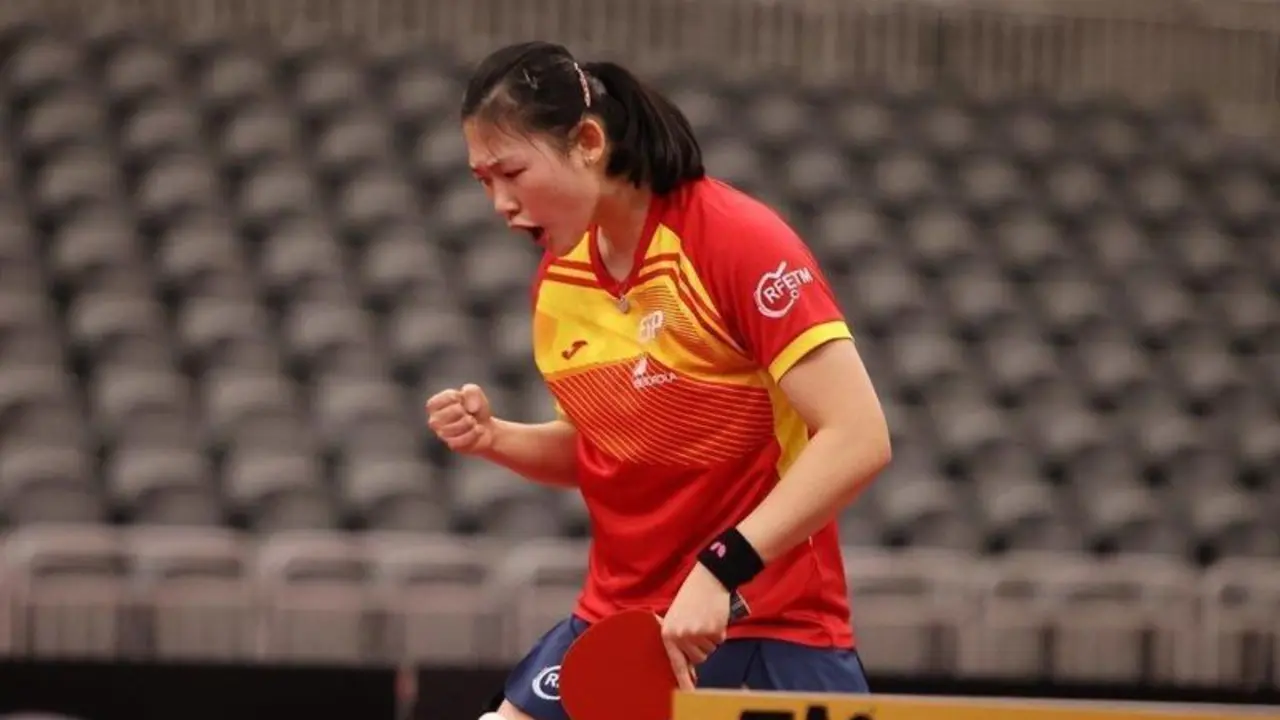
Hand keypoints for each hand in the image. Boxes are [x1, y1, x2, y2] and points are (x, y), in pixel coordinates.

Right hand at [425, 384, 495, 453]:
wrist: (487, 426)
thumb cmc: (475, 407)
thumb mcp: (474, 392)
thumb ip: (470, 391)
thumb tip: (469, 409)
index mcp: (435, 407)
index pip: (434, 404)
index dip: (451, 398)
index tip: (461, 398)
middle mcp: (435, 421)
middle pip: (442, 416)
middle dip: (460, 411)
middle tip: (468, 412)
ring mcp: (443, 434)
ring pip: (451, 430)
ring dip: (468, 423)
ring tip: (473, 421)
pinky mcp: (453, 445)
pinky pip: (460, 441)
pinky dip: (473, 433)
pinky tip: (479, 429)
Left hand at [659, 563, 731, 690]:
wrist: (708, 579)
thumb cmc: (691, 597)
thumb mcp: (676, 617)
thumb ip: (678, 639)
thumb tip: (688, 666)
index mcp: (668, 633)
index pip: (676, 663)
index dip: (684, 680)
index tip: (688, 693)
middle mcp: (680, 636)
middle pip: (698, 658)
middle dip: (702, 647)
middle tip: (700, 627)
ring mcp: (696, 634)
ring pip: (710, 650)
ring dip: (711, 638)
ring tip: (705, 619)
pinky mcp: (712, 630)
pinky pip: (719, 640)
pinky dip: (720, 630)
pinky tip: (714, 616)